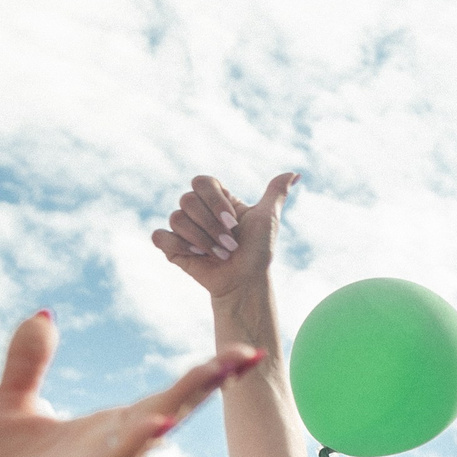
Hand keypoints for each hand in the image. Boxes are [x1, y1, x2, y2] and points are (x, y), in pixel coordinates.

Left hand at [0, 315, 258, 456]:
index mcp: (106, 429)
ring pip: (151, 433)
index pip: (167, 395)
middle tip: (249, 353)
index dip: (204, 373)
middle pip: (171, 407)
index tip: (243, 351)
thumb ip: (30, 361)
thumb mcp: (11, 405)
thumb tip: (45, 314)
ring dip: (182, 403)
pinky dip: (137, 446)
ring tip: (215, 373)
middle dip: (209, 381)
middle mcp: (113, 449)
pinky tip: (159, 424)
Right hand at [151, 173, 296, 299]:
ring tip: (221, 255)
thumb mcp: (268, 219)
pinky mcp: (171, 246)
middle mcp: (197, 209)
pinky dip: (180, 246)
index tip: (234, 222)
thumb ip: (276, 193)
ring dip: (204, 241)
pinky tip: (198, 256)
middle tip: (231, 244)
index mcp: (216, 199)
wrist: (246, 282)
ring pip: (177, 219)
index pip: (201, 182)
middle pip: (187, 200)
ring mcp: (182, 227)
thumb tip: (295, 174)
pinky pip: (161, 236)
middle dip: (213, 227)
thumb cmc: (258, 252)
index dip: (215, 202)